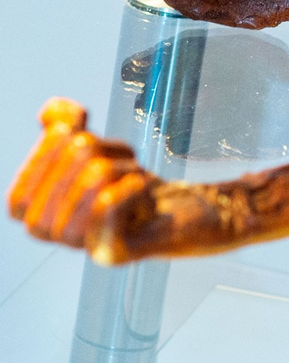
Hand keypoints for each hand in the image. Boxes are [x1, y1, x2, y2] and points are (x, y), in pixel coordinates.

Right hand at [8, 99, 161, 264]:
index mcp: (37, 212)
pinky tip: (143, 192)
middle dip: (105, 150)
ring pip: (97, 173)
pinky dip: (134, 185)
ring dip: (128, 168)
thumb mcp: (92, 145)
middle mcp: (55, 234)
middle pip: (72, 159)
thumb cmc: (130, 183)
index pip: (31, 170)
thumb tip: (53, 111)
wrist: (182, 216)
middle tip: (122, 168)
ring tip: (136, 184)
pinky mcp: (113, 252)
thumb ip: (63, 125)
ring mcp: (83, 246)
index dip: (53, 144)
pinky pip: (107, 202)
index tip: (81, 128)